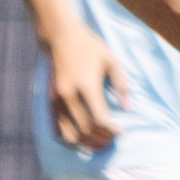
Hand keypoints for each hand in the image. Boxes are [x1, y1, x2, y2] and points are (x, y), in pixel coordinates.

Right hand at [45, 24, 126, 149]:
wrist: (60, 37)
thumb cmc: (90, 47)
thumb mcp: (111, 60)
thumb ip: (121, 85)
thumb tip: (127, 108)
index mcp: (86, 85)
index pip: (99, 118)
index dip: (111, 129)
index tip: (122, 130)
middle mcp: (69, 95)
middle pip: (86, 129)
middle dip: (102, 138)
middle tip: (114, 138)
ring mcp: (57, 99)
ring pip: (71, 133)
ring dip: (87, 142)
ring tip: (101, 142)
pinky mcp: (51, 101)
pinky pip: (60, 128)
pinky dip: (73, 137)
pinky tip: (85, 139)